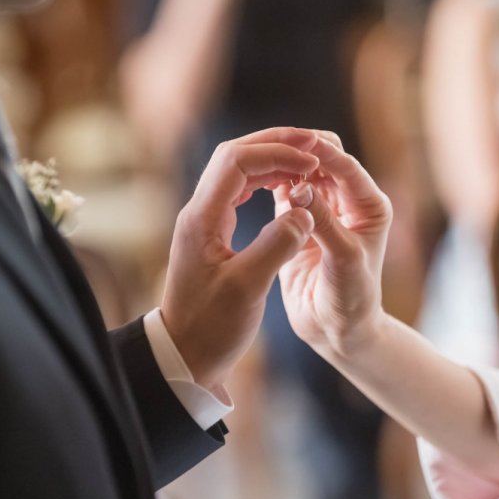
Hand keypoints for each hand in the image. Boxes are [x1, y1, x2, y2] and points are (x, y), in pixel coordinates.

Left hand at [162, 127, 318, 389]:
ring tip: (307, 161)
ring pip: (237, 171)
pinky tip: (287, 188)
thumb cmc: (212, 328)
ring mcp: (204, 221)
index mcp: (202, 219)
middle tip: (314, 144)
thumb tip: (303, 210)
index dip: (276, 153)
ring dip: (272, 160)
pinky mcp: (212, 233)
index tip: (311, 163)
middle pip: (235, 156)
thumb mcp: (247, 289)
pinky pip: (239, 191)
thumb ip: (277, 245)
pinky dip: (265, 181)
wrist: (184, 354)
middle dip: (274, 145)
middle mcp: (199, 212)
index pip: (237, 161)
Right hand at [273, 132, 392, 356]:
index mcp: (368, 206)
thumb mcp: (343, 258)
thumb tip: (299, 187)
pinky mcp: (297, 222)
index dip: (322, 152)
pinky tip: (255, 179)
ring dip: (284, 165)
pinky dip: (272, 182)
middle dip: (302, 151)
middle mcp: (347, 203)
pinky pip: (284, 192)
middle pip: (324, 161)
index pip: (345, 167)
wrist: (335, 329)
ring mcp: (321, 211)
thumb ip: (323, 222)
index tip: (297, 143)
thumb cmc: (351, 298)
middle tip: (274, 147)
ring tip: (260, 161)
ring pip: (302, 173)